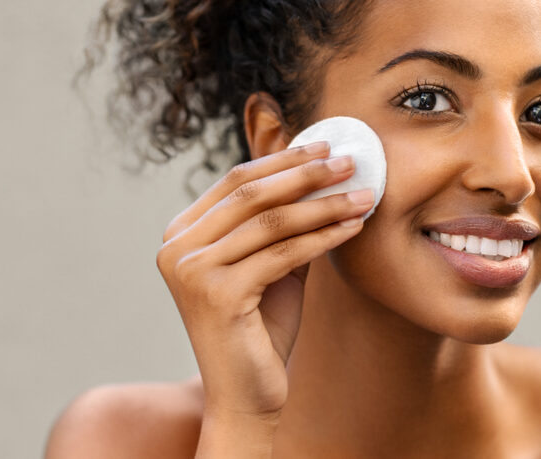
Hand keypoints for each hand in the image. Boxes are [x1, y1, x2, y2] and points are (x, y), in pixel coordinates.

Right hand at [156, 141, 373, 420]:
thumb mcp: (269, 264)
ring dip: (325, 204)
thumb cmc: (260, 329)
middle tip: (350, 160)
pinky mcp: (217, 294)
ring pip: (272, 221)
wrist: (246, 394)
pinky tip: (353, 227)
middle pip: (252, 193)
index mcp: (181, 233)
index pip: (236, 180)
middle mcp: (177, 247)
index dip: (284, 160)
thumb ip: (282, 222)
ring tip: (364, 194)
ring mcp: (192, 270)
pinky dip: (324, 237)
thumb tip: (323, 171)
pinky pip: (283, 254)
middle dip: (307, 173)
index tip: (327, 147)